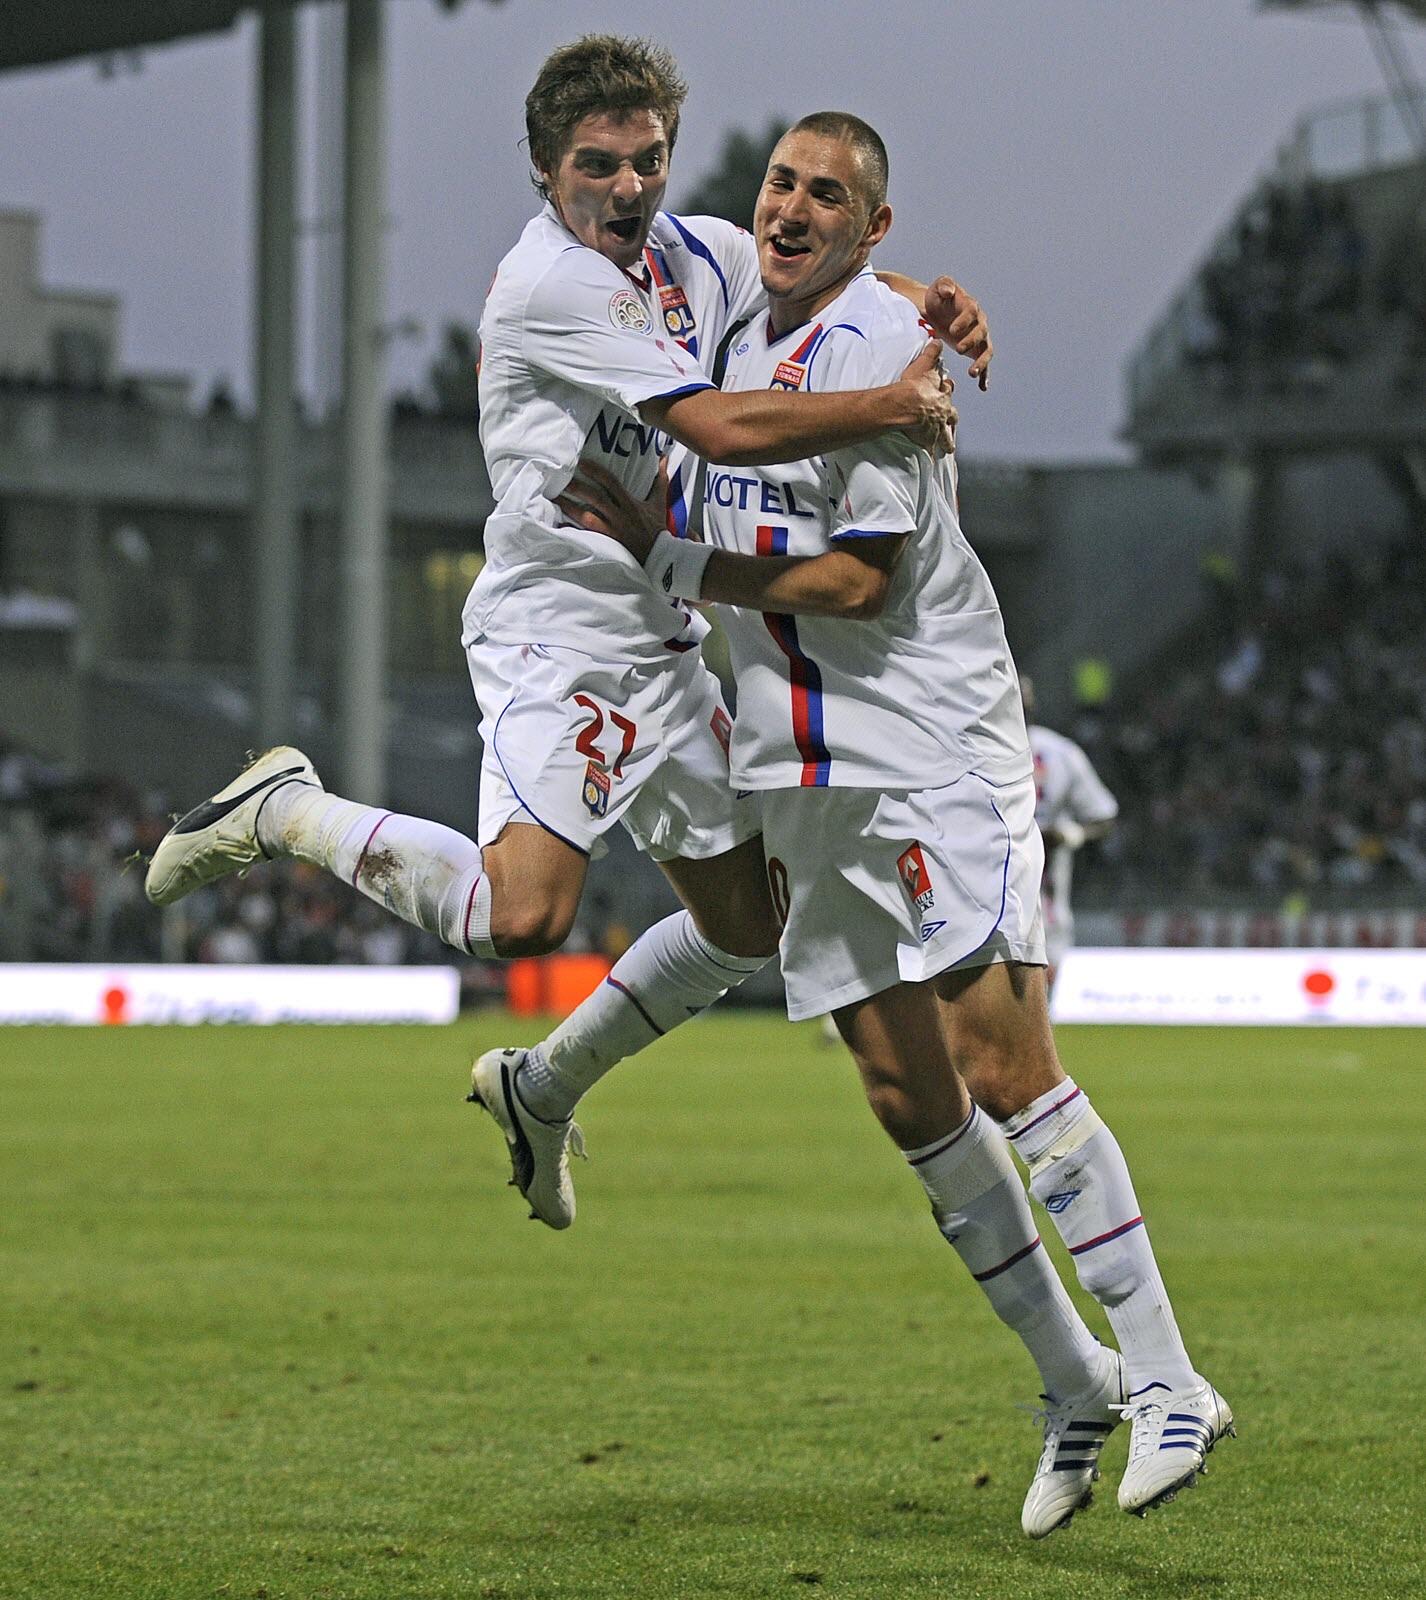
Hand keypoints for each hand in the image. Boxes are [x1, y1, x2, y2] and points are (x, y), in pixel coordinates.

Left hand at [556, 457, 668, 562]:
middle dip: (577, 488)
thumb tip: (664, 458)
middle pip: (596, 498)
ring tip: (553, 498)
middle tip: (559, 478)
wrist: (659, 557)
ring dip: (570, 507)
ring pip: (587, 516)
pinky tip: (559, 523)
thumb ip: (660, 480)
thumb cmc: (657, 528)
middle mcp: (620, 516)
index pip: (612, 484)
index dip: (597, 472)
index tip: (582, 463)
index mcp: (630, 504)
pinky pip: (587, 535)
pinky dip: (573, 530)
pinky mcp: (607, 543)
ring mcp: (612, 530)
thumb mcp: (659, 502)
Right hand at [896, 340, 958, 458]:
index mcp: (941, 395)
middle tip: (952, 420)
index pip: (947, 390)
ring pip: (946, 436)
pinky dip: (933, 454)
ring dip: (947, 442)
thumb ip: (931, 353)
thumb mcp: (922, 366)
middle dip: (952, 418)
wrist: (905, 407)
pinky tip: (933, 459)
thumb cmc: (911, 387)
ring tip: (949, 449)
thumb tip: (938, 340)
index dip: (946, 388)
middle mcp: (942, 413)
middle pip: (951, 416)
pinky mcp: (929, 441)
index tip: (947, 387)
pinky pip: (933, 449)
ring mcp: (937, 428)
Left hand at [923, 276, 991, 390]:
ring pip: (986, 350)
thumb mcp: (938, 287)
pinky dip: (985, 375)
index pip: (972, 312)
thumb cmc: (938, 298)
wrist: (936, 311)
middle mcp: (979, 322)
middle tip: (958, 349)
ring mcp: (979, 338)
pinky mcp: (976, 351)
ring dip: (981, 362)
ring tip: (972, 373)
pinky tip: (983, 387)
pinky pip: (984, 364)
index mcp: (970, 306)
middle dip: (971, 341)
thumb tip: (949, 291)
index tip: (952, 330)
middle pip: (981, 332)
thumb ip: (944, 285)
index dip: (964, 321)